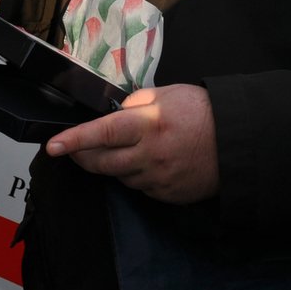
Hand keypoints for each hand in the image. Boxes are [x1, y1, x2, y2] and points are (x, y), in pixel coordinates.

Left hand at [43, 84, 218, 203]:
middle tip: (72, 149)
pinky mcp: (168, 195)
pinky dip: (134, 176)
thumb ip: (135, 104)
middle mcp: (150, 154)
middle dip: (81, 156)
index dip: (74, 140)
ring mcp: (159, 178)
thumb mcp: (166, 94)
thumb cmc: (202, 111)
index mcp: (148, 124)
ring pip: (119, 177)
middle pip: (102, 162)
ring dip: (111, 165)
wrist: (237, 142)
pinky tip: (145, 163)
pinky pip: (140, 188)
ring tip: (122, 149)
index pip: (102, 133)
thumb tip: (112, 114)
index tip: (53, 146)